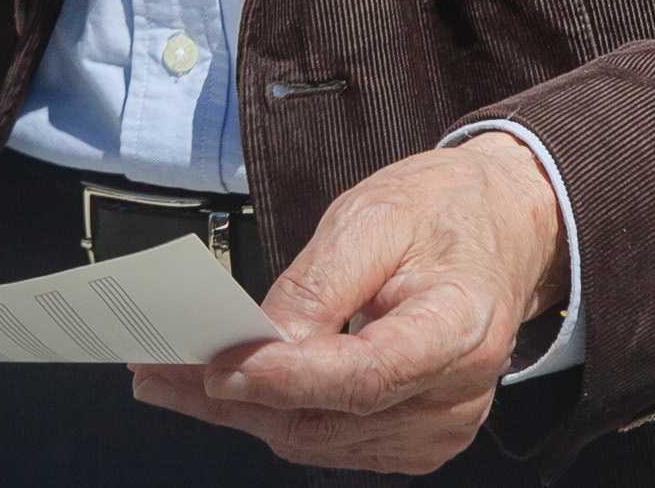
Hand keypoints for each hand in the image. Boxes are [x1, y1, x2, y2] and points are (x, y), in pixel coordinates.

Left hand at [132, 133, 567, 473]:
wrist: (498, 228)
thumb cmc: (439, 213)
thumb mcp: (376, 213)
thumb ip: (320, 282)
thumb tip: (260, 339)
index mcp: (460, 330)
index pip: (363, 377)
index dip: (286, 377)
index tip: (217, 366)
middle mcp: (454, 397)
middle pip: (328, 419)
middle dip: (233, 396)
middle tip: (156, 367)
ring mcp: (436, 429)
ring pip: (316, 440)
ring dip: (240, 411)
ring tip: (168, 376)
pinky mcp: (413, 439)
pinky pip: (329, 442)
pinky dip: (273, 416)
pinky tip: (223, 389)